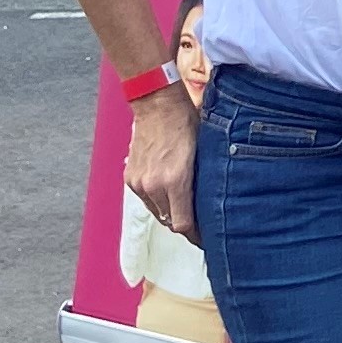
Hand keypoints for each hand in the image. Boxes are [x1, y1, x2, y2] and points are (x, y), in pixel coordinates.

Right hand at [125, 89, 199, 241]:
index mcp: (175, 181)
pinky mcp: (130, 178)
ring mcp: (139, 182)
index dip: (195, 235)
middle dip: (185, 224)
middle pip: (170, 221)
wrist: (158, 105)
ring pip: (157, 212)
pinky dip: (157, 199)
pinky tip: (168, 191)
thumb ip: (202, 184)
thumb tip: (211, 207)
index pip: (183, 225)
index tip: (206, 238)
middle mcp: (154, 186)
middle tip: (200, 224)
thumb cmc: (186, 124)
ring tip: (185, 207)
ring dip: (170, 212)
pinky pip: (146, 199)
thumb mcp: (203, 154)